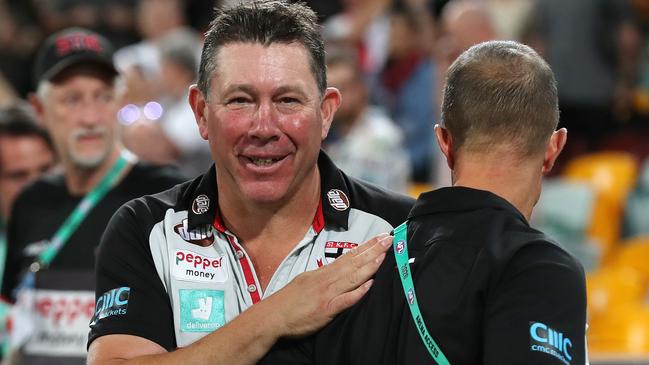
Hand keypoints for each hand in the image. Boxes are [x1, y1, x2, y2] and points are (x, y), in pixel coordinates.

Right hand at [265, 234, 391, 337]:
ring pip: (352, 276)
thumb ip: (323, 276)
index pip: (348, 257)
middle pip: (354, 262)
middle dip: (373, 250)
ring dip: (370, 265)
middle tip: (389, 238)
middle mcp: (326, 280)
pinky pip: (345, 300)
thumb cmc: (288, 301)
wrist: (272, 316)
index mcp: (322, 273)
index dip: (365, 247)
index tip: (379, 238)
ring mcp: (327, 294)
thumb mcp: (306, 281)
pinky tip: (370, 284)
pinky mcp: (326, 309)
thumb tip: (338, 270)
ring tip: (384, 254)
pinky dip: (358, 292)